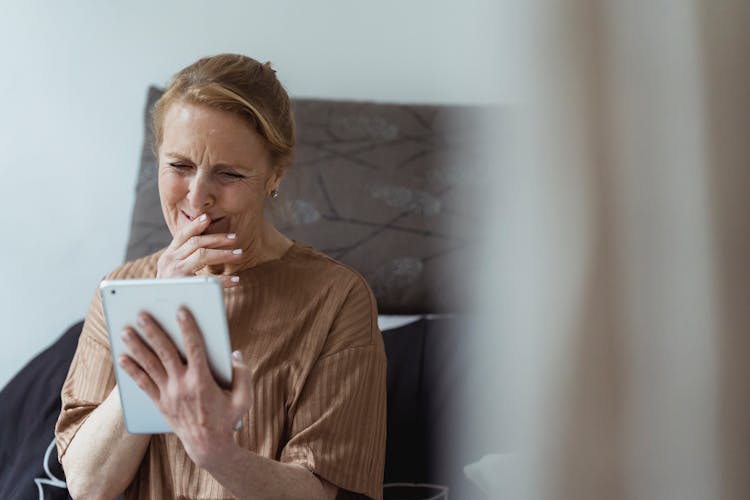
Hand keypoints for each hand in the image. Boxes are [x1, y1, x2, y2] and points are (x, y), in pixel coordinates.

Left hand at [118, 307, 252, 467]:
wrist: (208, 448)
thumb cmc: (228, 420)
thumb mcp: (244, 398)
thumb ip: (243, 373)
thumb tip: (235, 353)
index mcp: (203, 381)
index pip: (194, 347)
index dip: (188, 327)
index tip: (181, 310)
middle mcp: (182, 385)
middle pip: (164, 352)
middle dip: (153, 331)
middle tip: (141, 314)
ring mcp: (168, 394)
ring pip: (150, 365)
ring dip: (137, 346)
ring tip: (126, 331)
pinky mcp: (160, 403)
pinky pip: (142, 383)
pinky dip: (132, 370)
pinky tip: (123, 358)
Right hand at [157, 213, 242, 287]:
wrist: (155, 315)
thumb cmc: (171, 291)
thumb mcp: (173, 271)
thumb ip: (185, 258)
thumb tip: (205, 243)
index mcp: (168, 256)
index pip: (182, 235)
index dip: (195, 225)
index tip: (208, 217)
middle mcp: (169, 261)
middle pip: (196, 243)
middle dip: (217, 239)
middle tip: (235, 238)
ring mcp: (174, 273)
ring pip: (203, 255)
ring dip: (224, 254)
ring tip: (239, 255)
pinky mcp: (182, 287)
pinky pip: (208, 280)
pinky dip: (224, 280)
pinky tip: (236, 280)